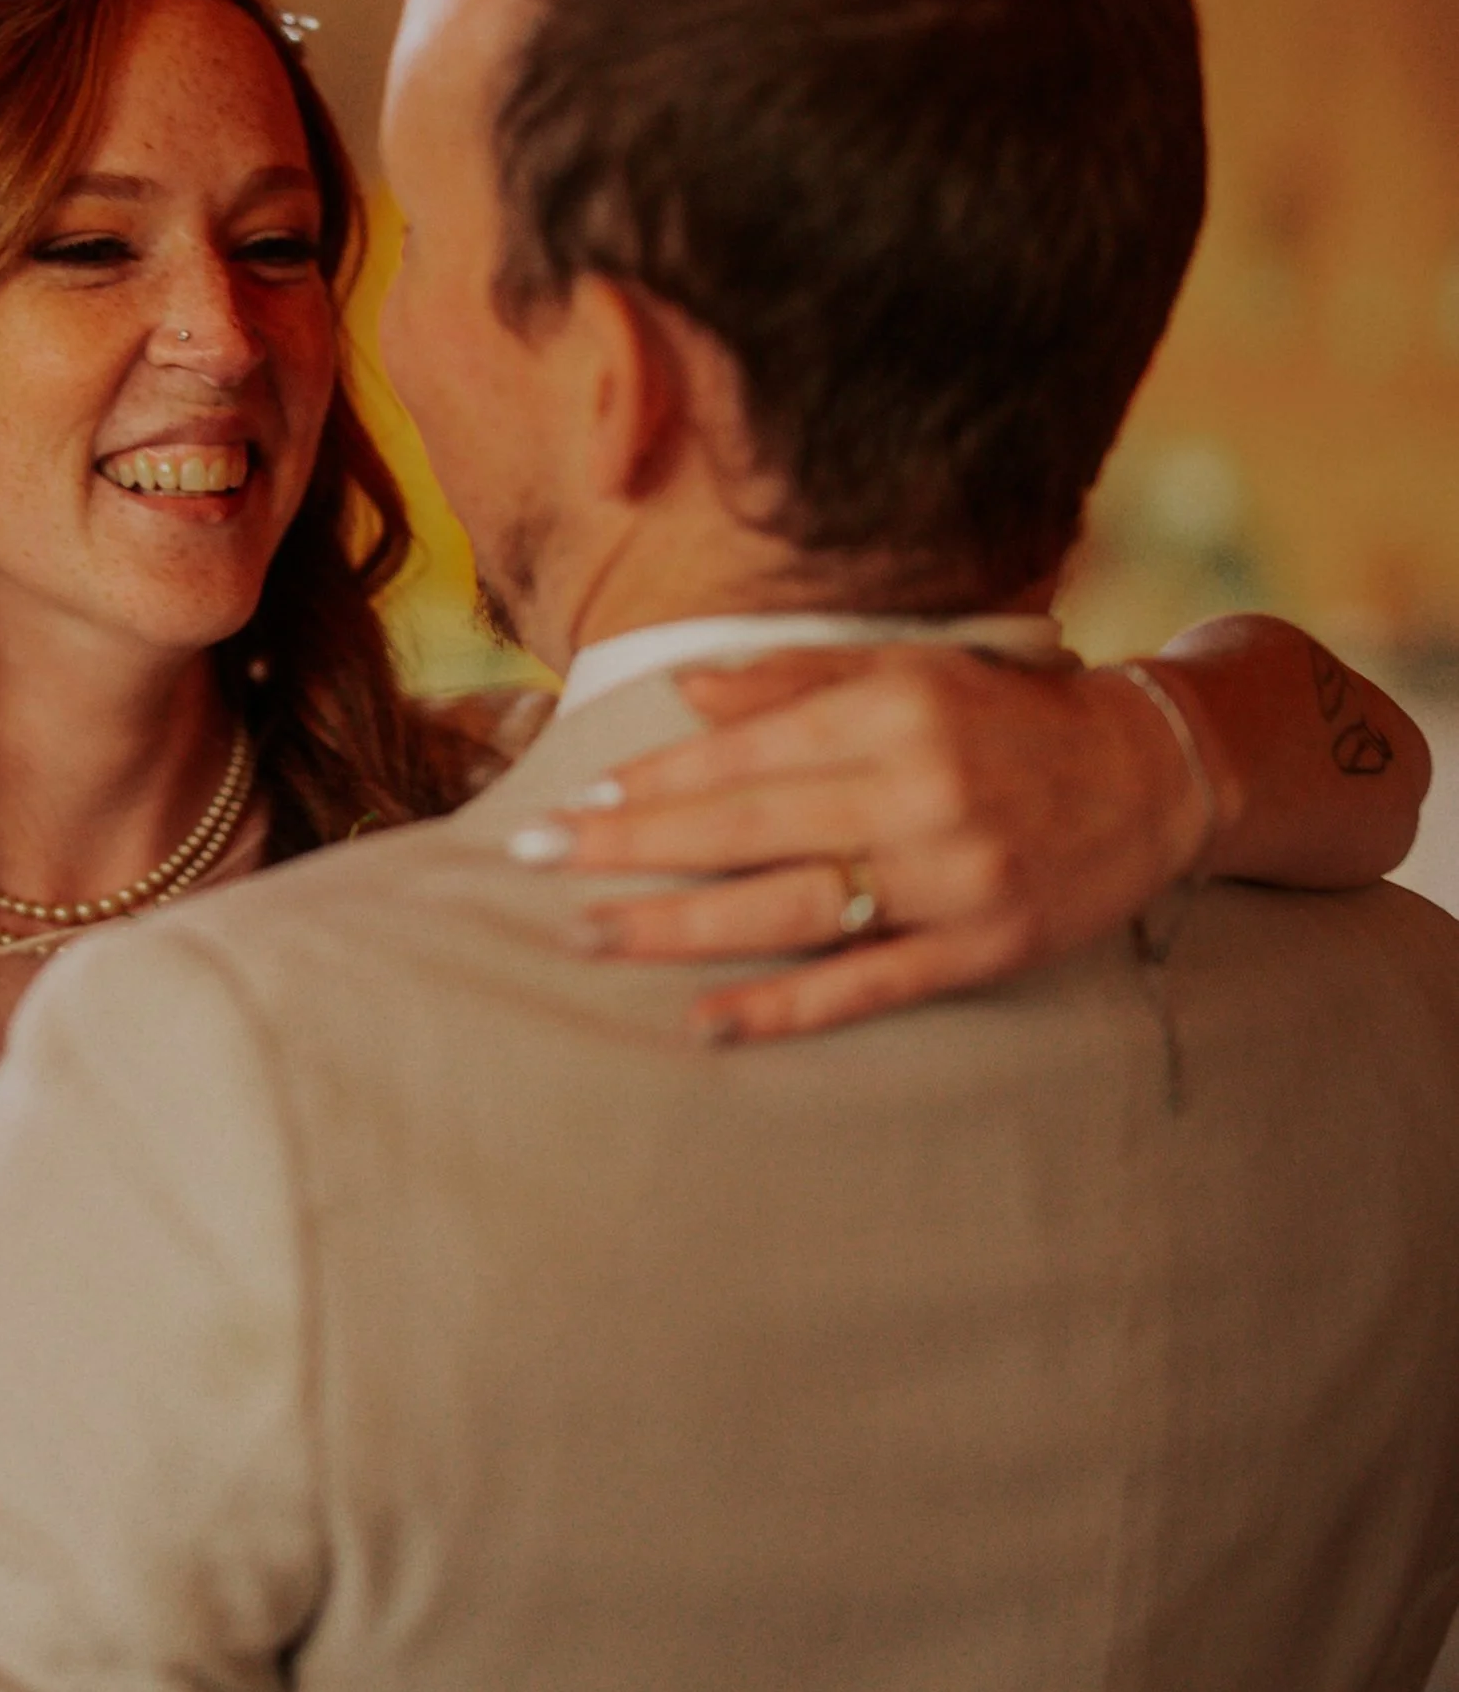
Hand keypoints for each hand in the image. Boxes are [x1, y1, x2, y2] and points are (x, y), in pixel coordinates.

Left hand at [526, 645, 1214, 1040]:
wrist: (1159, 772)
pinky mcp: (983, 951)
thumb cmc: (1012, 715)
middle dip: (628, 848)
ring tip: (586, 937)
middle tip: (530, 862)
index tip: (577, 804)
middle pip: (745, 830)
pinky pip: (864, 986)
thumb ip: (793, 678)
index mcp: (894, 711)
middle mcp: (918, 792)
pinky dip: (782, 1009)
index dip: (654, 783)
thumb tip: (682, 696)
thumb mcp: (911, 669)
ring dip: (676, 928)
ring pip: (788, 910)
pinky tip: (704, 1022)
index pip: (745, 753)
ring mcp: (951, 879)